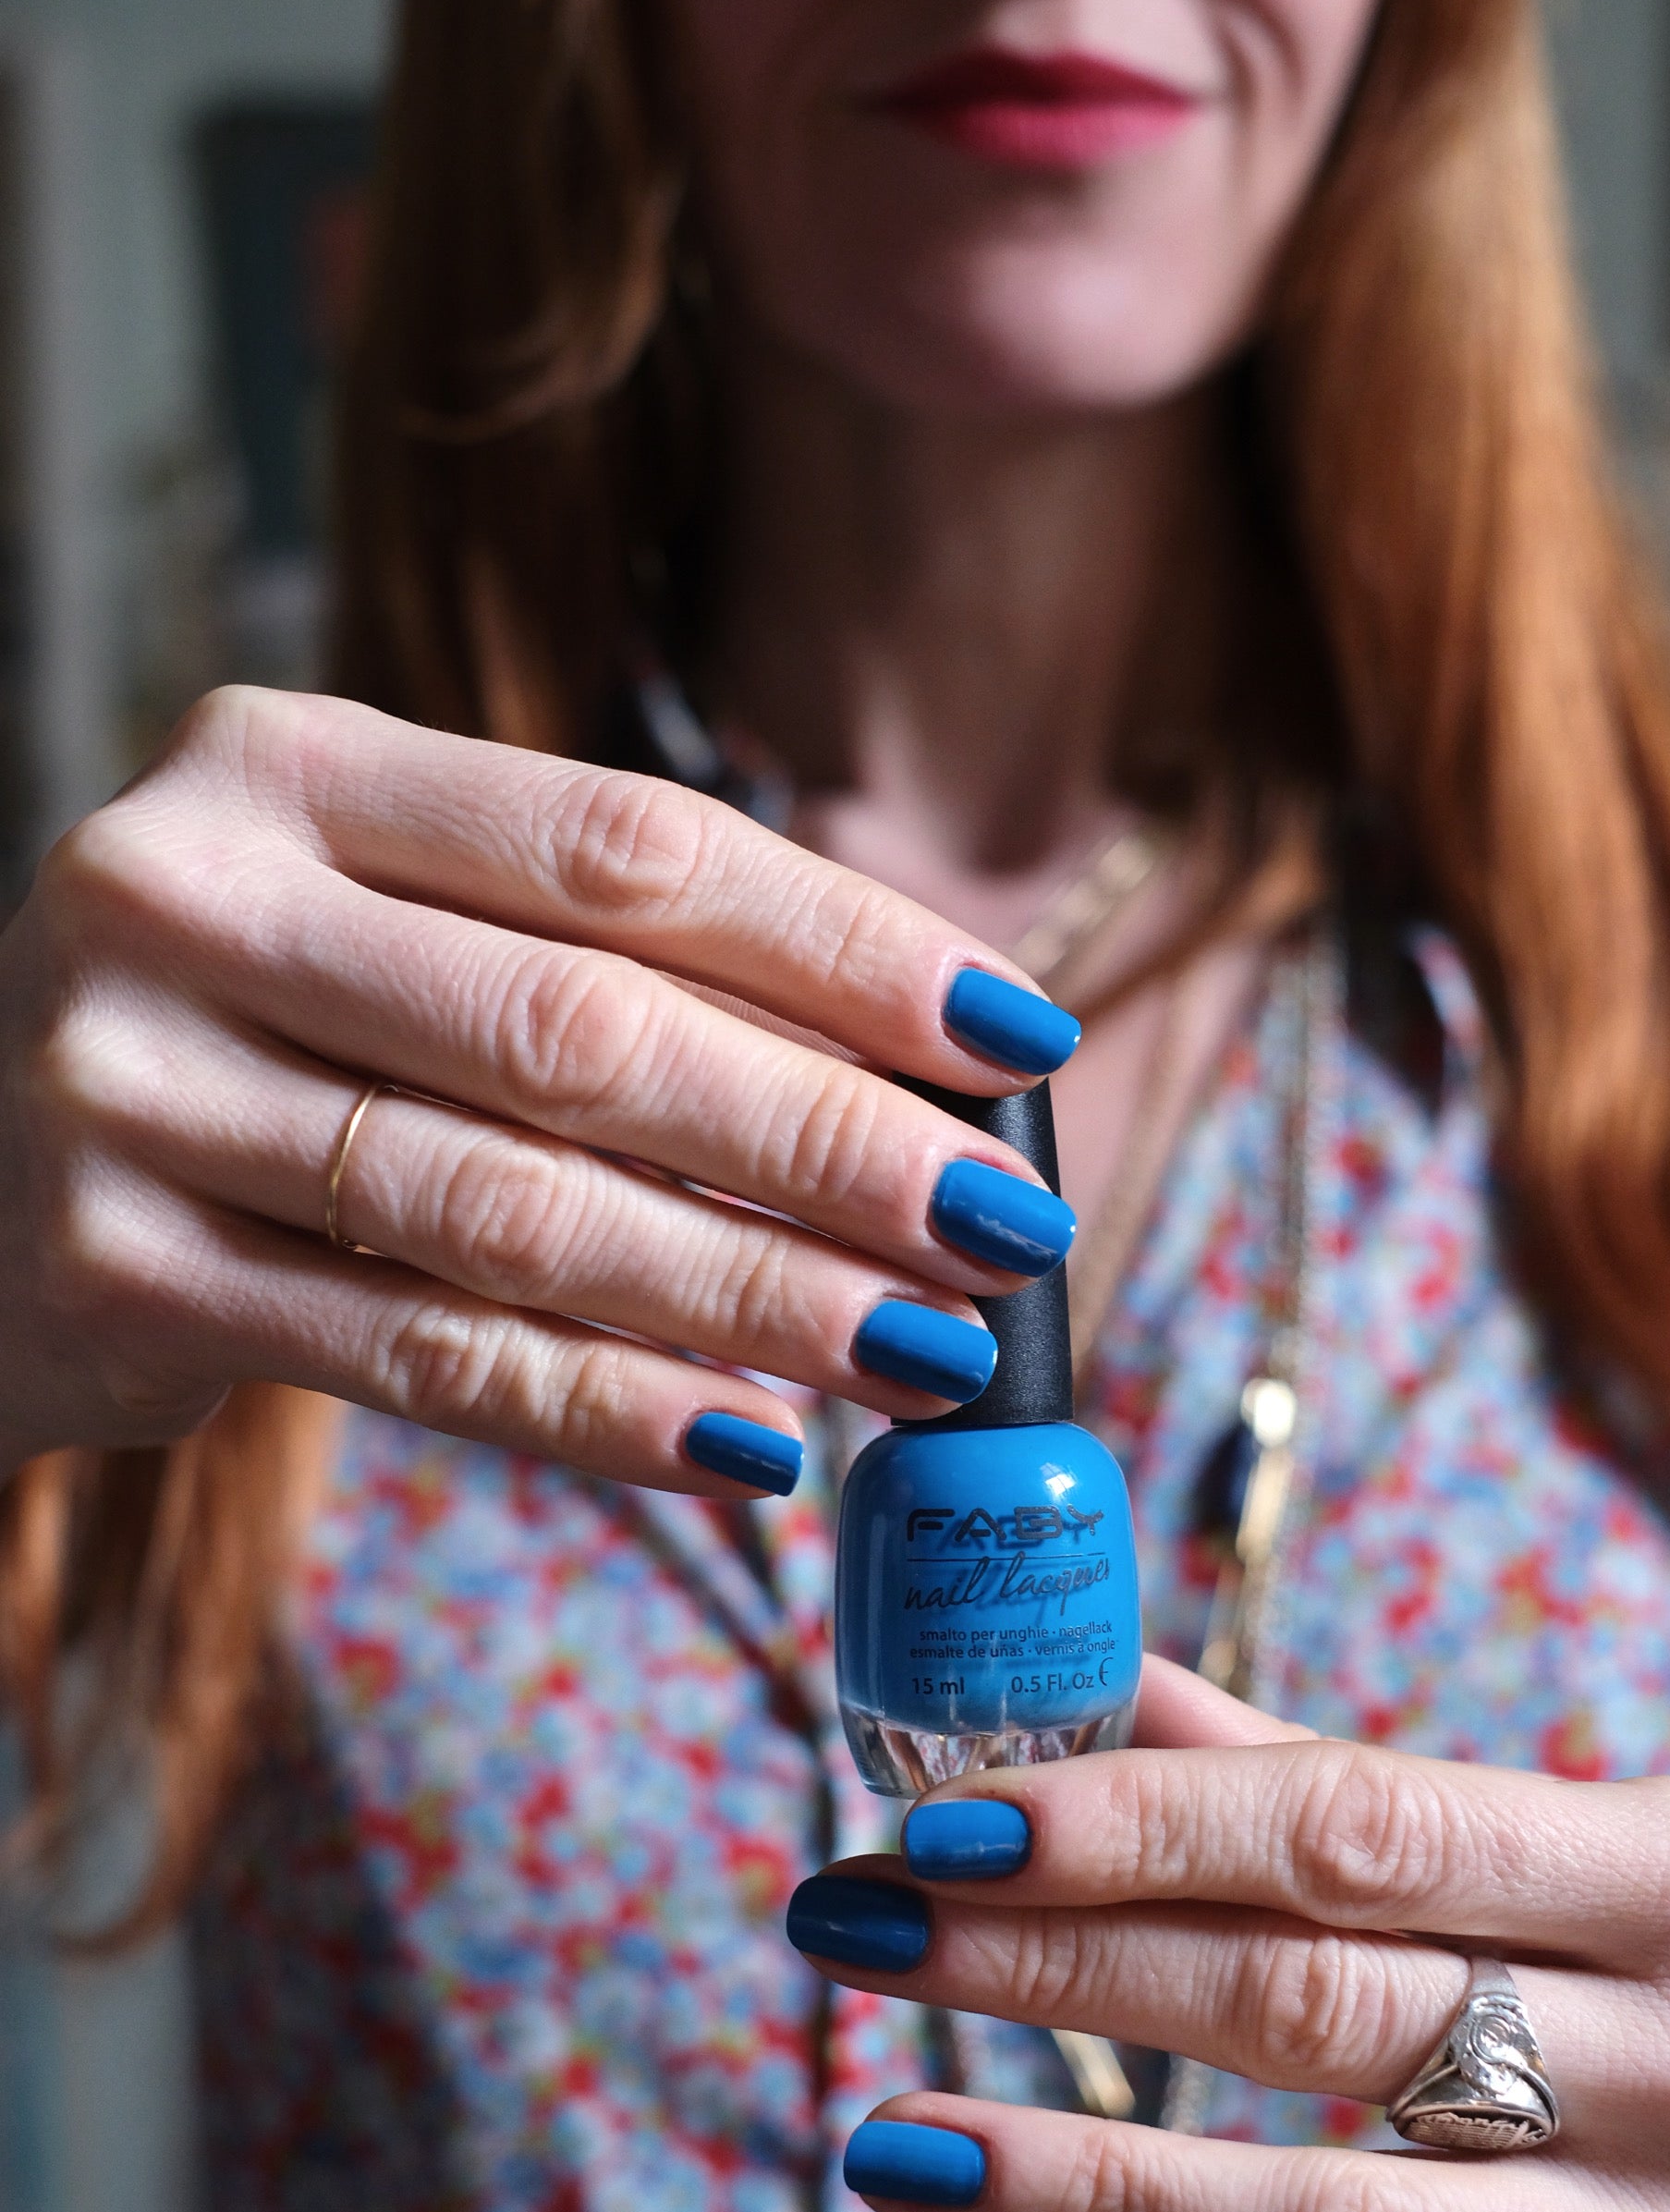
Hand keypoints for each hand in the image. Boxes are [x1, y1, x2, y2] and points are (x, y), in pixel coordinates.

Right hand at [0, 688, 1079, 1483]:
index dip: (841, 943)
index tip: (1015, 1034)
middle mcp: (186, 897)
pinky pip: (415, 1358)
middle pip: (582, 1031)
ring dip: (746, 1293)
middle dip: (829, 1141)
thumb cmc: (249, 1040)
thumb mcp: (381, 931)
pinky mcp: (112, 1276)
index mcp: (285, 767)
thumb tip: (921, 1081)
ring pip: (509, 1208)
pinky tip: (744, 1444)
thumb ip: (589, 962)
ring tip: (919, 1354)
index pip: (621, 845)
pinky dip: (599, 1409)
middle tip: (1004, 1227)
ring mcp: (127, 1091)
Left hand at [790, 1659, 1669, 2211]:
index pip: (1365, 1834)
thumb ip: (1328, 1775)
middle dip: (1054, 1971)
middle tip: (858, 1929)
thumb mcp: (1584, 1830)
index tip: (947, 1820)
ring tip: (896, 2146)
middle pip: (1318, 2018)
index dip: (1140, 1824)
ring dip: (1083, 2193)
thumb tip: (1081, 1691)